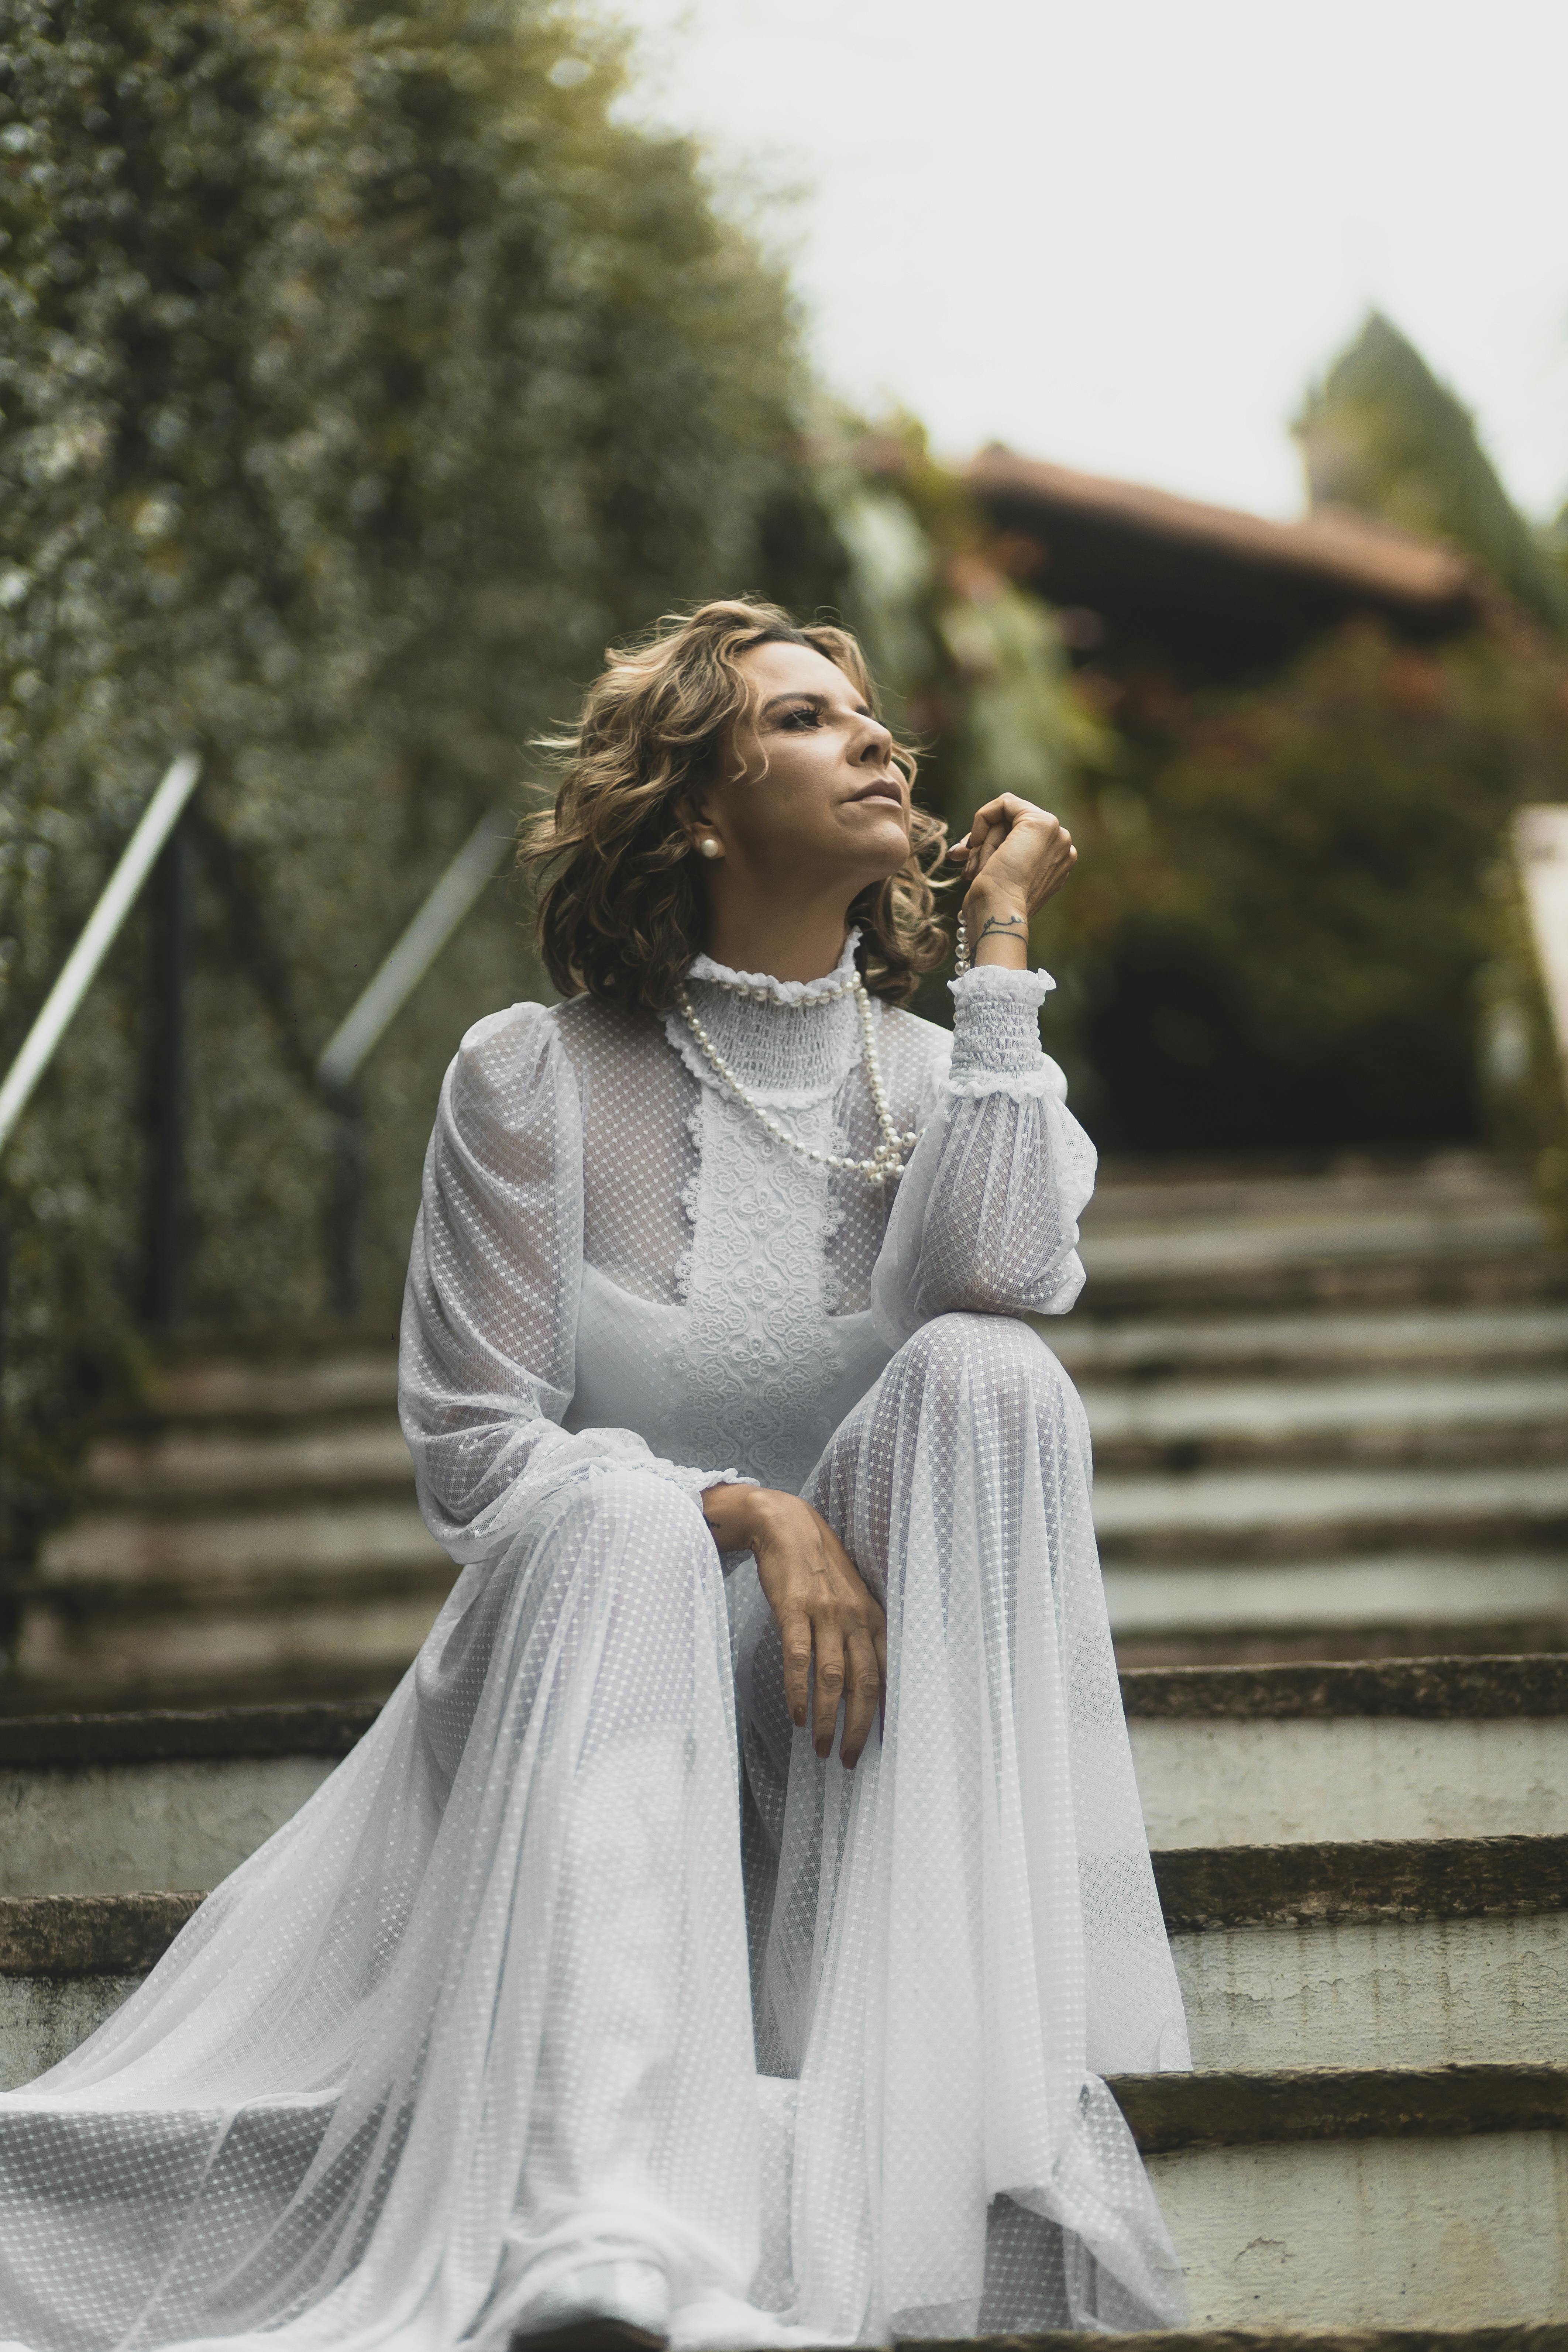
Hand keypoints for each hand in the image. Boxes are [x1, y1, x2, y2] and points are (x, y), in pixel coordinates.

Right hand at [701, 1485, 886, 1766]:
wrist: (788, 1526)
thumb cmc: (820, 1568)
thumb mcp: (851, 1599)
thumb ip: (859, 1636)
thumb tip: (861, 1684)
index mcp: (872, 1618)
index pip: (884, 1673)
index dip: (881, 1713)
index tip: (873, 1744)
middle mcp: (854, 1618)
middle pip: (863, 1683)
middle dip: (857, 1726)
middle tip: (846, 1758)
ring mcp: (825, 1613)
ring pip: (832, 1677)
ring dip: (827, 1717)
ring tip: (819, 1745)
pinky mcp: (795, 1609)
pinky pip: (798, 1658)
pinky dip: (798, 1690)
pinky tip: (796, 1714)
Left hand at [947, 795, 1075, 963]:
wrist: (999, 912)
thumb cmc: (994, 903)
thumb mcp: (1003, 875)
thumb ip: (1003, 855)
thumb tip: (967, 847)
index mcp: (1058, 861)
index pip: (1021, 836)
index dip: (991, 844)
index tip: (968, 861)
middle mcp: (1063, 845)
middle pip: (1013, 826)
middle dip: (983, 842)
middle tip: (963, 862)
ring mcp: (1056, 833)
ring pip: (1006, 820)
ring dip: (983, 844)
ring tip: (974, 868)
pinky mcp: (1040, 822)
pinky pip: (1005, 803)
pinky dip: (983, 818)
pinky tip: (975, 841)